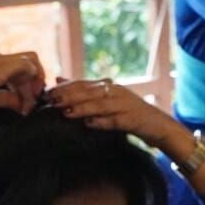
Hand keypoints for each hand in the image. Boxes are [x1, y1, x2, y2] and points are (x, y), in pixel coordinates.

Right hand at [0, 46, 46, 117]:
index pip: (10, 66)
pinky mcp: (2, 63)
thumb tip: (20, 103)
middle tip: (31, 103)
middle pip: (22, 63)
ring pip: (29, 61)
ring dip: (34, 82)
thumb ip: (4, 97)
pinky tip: (28, 99)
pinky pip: (29, 65)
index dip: (21, 84)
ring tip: (30, 104)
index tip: (23, 101)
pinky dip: (34, 81)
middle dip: (31, 83)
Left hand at [44, 77, 182, 149]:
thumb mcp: (105, 99)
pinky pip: (116, 120)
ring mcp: (126, 105)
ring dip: (83, 108)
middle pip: (89, 91)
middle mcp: (116, 92)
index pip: (82, 83)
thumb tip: (58, 79)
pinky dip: (103, 121)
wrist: (158, 126)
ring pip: (101, 104)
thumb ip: (83, 90)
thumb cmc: (128, 114)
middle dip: (69, 95)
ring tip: (66, 112)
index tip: (46, 93)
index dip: (64, 87)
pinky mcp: (133, 119)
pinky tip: (90, 124)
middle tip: (51, 101)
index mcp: (108, 86)